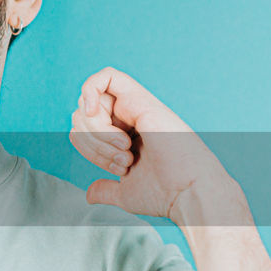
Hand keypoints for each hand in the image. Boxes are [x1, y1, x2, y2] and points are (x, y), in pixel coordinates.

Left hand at [69, 67, 238, 222]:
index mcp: (126, 135)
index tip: (116, 169)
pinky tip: (93, 113)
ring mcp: (136, 107)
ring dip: (96, 129)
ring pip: (90, 100)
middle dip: (91, 141)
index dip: (87, 148)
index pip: (84, 129)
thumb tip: (90, 194)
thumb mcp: (125, 192)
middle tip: (123, 160)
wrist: (187, 192)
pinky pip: (107, 76)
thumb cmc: (164, 194)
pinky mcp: (142, 100)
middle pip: (82, 113)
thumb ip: (106, 189)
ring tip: (125, 149)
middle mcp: (131, 118)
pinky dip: (90, 90)